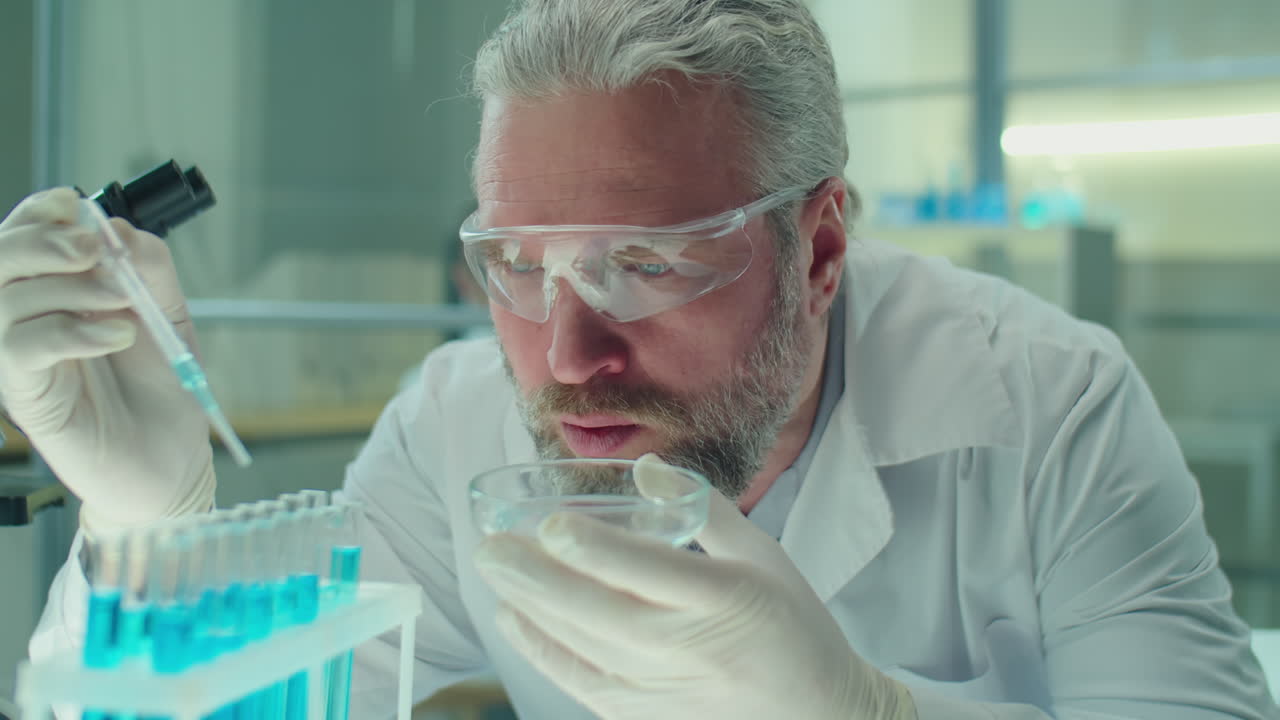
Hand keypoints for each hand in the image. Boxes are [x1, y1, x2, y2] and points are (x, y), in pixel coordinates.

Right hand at [0, 188, 214, 533]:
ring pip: (4, 299)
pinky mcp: (26, 396)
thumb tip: (118, 226)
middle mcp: (27, 319)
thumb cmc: (162, 390)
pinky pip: (20, 349)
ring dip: (67, 288)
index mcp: (56, 290)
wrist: (174, 461)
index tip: (76, 208)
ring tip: (122, 304)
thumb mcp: (167, 316)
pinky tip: (116, 336)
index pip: (22, 235)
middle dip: (43, 242)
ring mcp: (20, 358)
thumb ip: (149, 269)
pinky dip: (70, 331)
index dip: (40, 213)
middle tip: (95, 253)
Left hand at [473, 454, 916, 719]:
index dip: (596, 549)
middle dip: (538, 579)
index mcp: (726, 599)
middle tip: (491, 547)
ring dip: (532, 608)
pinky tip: (514, 619)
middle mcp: (690, 647)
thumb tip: (644, 467)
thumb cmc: (791, 624)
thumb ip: (706, 508)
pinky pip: (583, 683)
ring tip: (495, 570)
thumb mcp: (765, 555)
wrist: (817, 713)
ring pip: (583, 647)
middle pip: (600, 612)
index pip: (650, 572)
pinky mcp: (647, 713)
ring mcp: (665, 688)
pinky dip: (543, 652)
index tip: (551, 524)